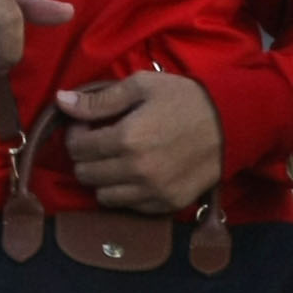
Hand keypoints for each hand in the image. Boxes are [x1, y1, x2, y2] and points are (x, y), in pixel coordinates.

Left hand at [58, 73, 223, 212]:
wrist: (232, 123)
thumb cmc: (185, 98)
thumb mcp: (143, 86)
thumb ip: (100, 99)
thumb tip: (61, 102)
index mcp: (126, 138)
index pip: (77, 148)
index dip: (77, 134)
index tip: (88, 125)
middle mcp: (135, 171)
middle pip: (85, 174)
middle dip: (86, 156)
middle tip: (101, 142)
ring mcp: (151, 192)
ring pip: (103, 196)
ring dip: (103, 178)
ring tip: (117, 160)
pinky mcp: (166, 204)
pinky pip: (129, 206)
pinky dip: (126, 192)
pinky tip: (137, 173)